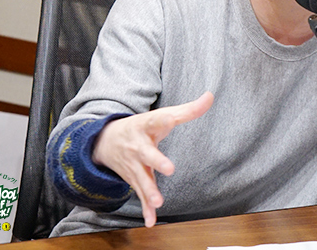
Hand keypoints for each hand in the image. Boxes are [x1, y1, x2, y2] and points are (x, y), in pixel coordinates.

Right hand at [92, 92, 213, 227]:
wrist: (105, 140)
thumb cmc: (142, 126)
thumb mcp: (162, 114)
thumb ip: (188, 110)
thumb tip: (210, 96)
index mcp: (146, 126)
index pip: (155, 120)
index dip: (163, 119)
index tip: (170, 118)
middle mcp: (138, 146)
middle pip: (147, 153)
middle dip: (157, 161)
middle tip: (169, 168)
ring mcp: (134, 164)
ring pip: (141, 178)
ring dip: (149, 191)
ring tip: (158, 201)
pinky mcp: (133, 179)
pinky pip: (139, 195)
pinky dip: (144, 209)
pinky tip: (151, 220)